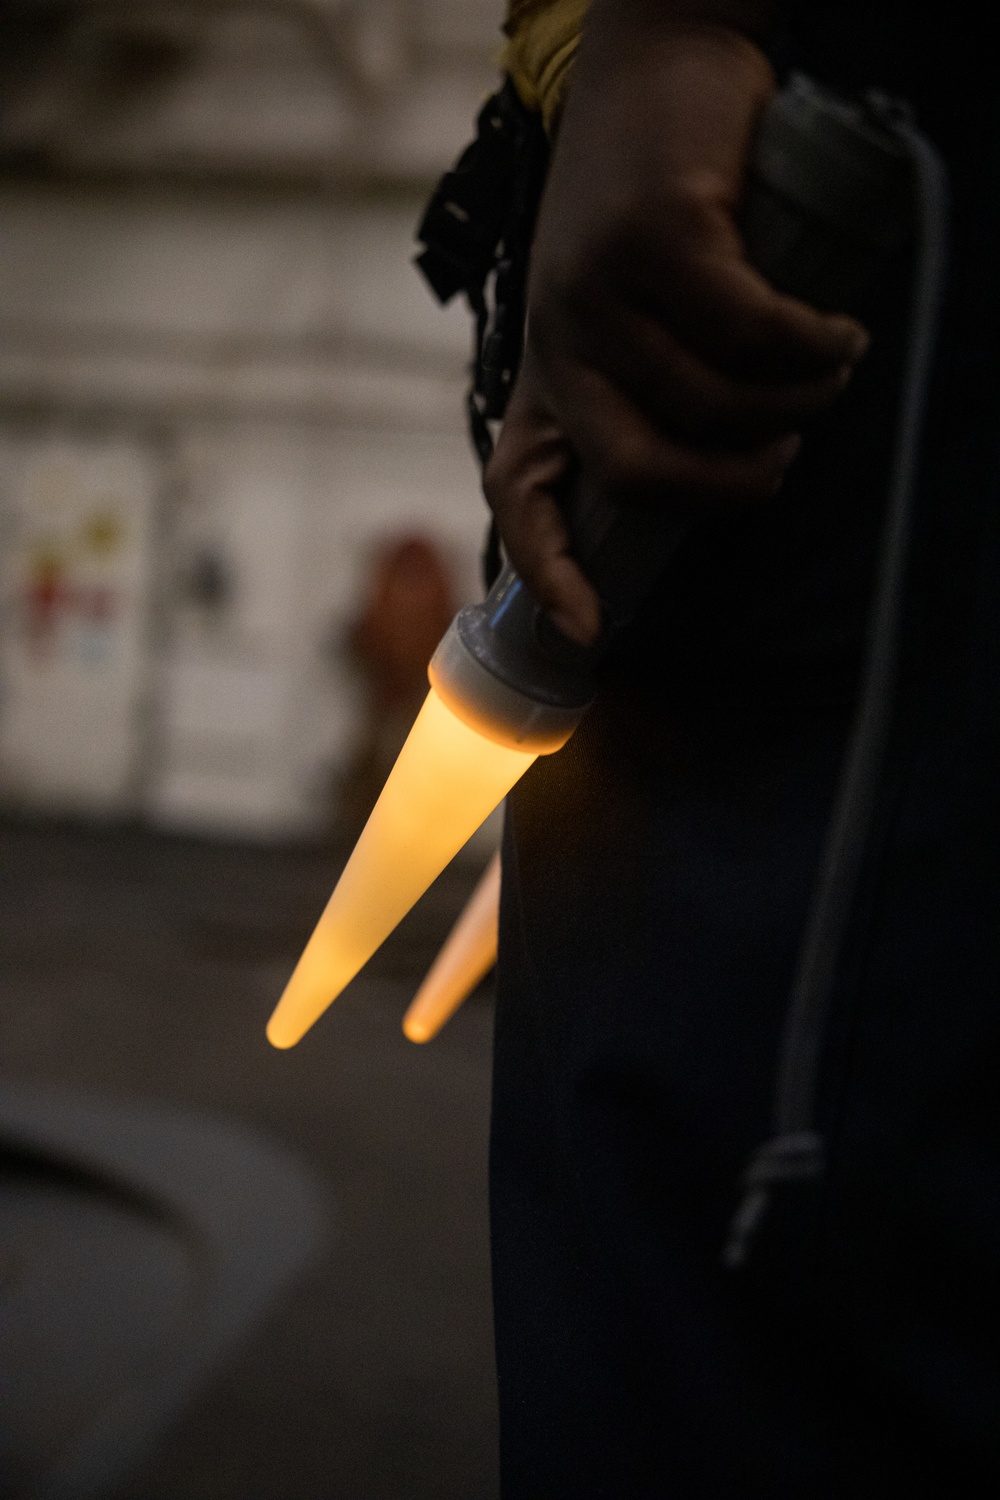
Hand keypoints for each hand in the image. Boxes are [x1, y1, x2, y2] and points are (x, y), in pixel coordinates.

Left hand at [487, 6, 869, 643]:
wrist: (660, 66)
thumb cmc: (658, 207)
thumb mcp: (627, 312)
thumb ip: (644, 387)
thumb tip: (707, 473)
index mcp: (549, 372)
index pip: (520, 491)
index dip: (548, 569)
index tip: (591, 631)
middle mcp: (561, 341)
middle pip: (639, 473)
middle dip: (730, 487)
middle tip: (781, 453)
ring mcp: (600, 290)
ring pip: (712, 402)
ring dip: (792, 402)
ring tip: (825, 368)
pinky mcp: (658, 237)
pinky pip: (751, 333)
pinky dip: (810, 346)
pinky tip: (834, 333)